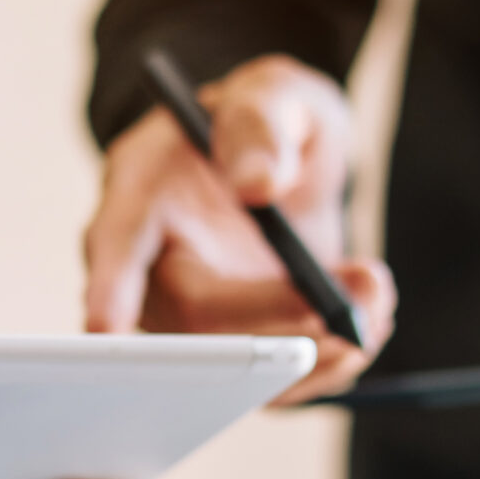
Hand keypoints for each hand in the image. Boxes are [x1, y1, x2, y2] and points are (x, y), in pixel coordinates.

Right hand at [85, 54, 395, 402]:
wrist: (279, 164)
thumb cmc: (261, 123)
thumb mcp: (271, 92)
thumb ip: (260, 120)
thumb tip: (259, 183)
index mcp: (139, 191)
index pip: (116, 241)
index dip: (109, 285)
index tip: (106, 323)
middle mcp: (150, 269)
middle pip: (192, 319)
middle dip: (274, 318)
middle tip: (351, 300)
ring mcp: (188, 320)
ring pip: (232, 367)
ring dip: (313, 350)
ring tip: (374, 302)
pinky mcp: (233, 349)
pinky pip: (266, 385)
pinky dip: (325, 367)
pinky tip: (367, 326)